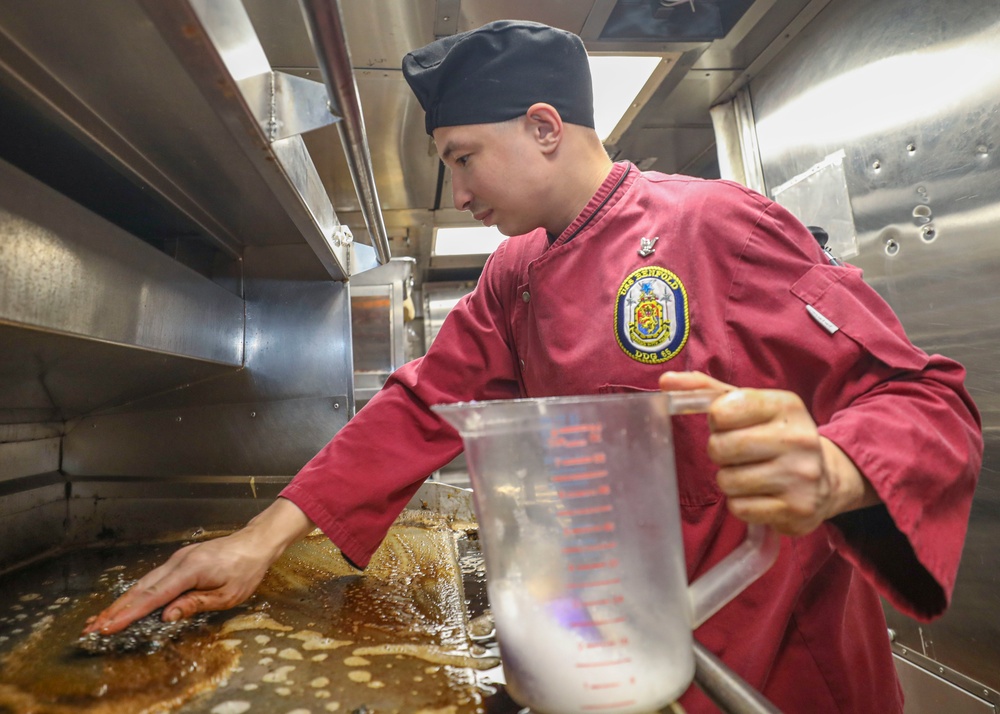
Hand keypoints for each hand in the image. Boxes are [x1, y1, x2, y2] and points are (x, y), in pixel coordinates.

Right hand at [83, 498, 313, 634]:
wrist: (256, 543)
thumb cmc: (246, 568)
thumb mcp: (228, 594)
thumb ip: (196, 604)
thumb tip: (167, 616)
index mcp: (191, 570)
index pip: (154, 597)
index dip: (129, 614)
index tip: (109, 626)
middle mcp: (179, 562)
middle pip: (141, 589)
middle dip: (116, 609)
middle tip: (93, 627)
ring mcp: (177, 559)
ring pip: (144, 583)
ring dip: (122, 601)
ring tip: (102, 618)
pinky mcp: (180, 560)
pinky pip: (153, 579)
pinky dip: (136, 592)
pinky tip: (127, 603)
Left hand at [659, 371, 878, 535]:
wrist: (827, 477)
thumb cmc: (774, 435)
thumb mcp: (749, 405)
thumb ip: (707, 391)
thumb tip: (666, 382)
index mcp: (785, 405)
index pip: (722, 410)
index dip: (717, 420)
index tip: (729, 424)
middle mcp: (798, 438)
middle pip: (721, 447)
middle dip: (719, 452)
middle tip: (736, 453)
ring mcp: (801, 476)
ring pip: (727, 480)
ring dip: (729, 479)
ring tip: (750, 473)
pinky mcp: (797, 509)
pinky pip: (740, 508)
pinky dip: (741, 503)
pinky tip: (760, 494)